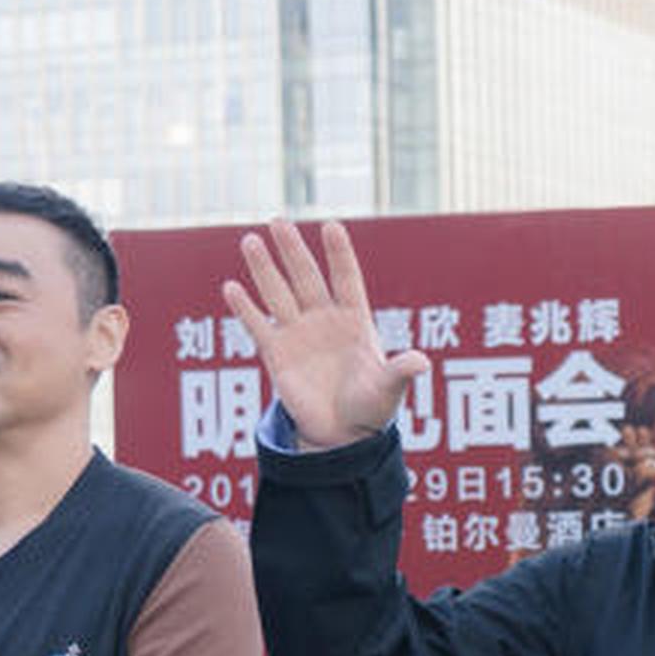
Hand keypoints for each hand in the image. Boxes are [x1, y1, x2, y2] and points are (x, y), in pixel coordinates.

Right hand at [222, 218, 429, 447]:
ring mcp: (298, 333)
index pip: (346, 279)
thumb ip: (400, 371)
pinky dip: (245, 308)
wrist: (342, 434)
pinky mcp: (277, 353)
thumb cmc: (372, 408)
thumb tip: (422, 362)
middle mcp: (324, 319)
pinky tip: (232, 287)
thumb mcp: (389, 389)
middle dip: (293, 251)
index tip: (331, 227)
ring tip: (250, 241)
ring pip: (279, 293)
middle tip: (278, 221)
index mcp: (355, 320)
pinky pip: (258, 325)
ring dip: (264, 269)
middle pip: (306, 277)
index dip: (339, 254)